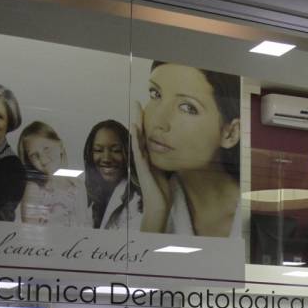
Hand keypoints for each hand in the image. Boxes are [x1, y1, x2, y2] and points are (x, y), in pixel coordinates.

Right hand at [132, 101, 171, 231]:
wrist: (158, 205)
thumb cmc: (161, 191)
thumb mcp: (165, 171)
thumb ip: (165, 161)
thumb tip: (173, 152)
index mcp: (148, 157)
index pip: (145, 136)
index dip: (145, 122)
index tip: (145, 108)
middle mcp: (142, 157)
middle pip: (139, 133)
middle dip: (138, 118)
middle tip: (137, 102)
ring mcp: (141, 162)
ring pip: (137, 139)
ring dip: (136, 124)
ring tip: (135, 110)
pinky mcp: (142, 167)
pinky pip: (138, 150)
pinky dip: (136, 139)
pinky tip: (135, 129)